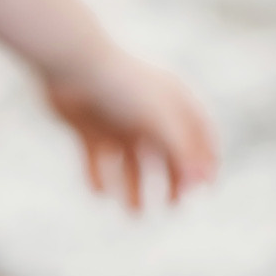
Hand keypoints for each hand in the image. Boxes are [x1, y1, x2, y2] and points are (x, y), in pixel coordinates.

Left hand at [42, 44, 219, 211]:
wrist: (70, 63)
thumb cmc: (120, 86)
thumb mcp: (158, 118)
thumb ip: (181, 150)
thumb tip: (201, 181)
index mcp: (170, 101)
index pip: (198, 134)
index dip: (205, 161)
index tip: (205, 189)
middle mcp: (146, 112)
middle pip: (166, 153)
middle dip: (172, 181)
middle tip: (173, 206)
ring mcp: (117, 121)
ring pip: (130, 163)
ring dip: (134, 188)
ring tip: (134, 212)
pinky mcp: (88, 128)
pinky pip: (97, 160)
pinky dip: (99, 177)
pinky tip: (100, 192)